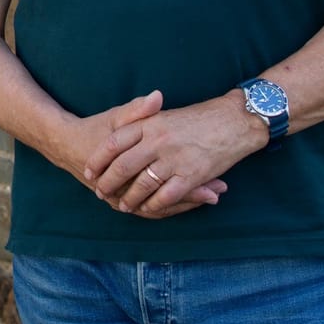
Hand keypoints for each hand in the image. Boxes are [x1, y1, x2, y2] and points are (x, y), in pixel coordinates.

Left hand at [88, 91, 259, 217]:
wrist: (233, 120)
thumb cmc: (198, 118)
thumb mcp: (163, 114)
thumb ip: (139, 120)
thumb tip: (115, 134)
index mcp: (149, 123)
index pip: (113, 143)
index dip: (99, 159)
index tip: (89, 170)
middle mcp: (158, 140)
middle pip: (123, 166)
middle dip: (108, 183)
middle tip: (100, 192)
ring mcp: (174, 158)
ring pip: (142, 185)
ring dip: (130, 198)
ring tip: (122, 205)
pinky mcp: (191, 175)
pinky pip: (165, 196)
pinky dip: (154, 205)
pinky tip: (147, 208)